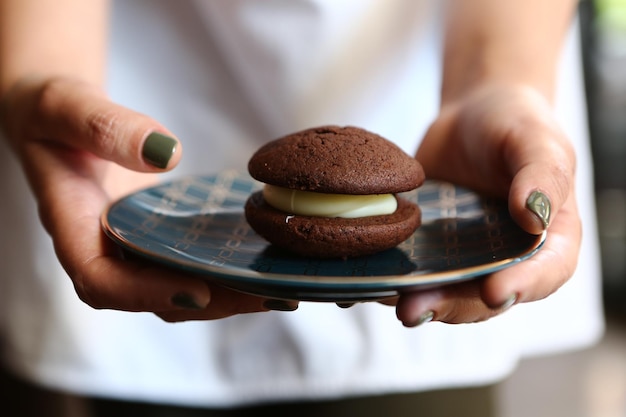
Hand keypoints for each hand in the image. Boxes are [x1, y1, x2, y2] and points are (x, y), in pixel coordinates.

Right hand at [0, 77, 286, 320]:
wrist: (63, 119)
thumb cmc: (55, 113)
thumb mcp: (66, 107)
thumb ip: (105, 127)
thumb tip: (167, 152)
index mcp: (72, 225)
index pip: (100, 280)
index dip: (147, 293)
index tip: (197, 289)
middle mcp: (106, 246)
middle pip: (153, 295)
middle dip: (211, 300)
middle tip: (267, 295)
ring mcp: (135, 244)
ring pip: (178, 284)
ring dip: (229, 292)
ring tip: (282, 289)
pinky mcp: (159, 234)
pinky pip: (192, 259)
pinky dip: (228, 266)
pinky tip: (269, 260)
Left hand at [394, 83, 579, 324]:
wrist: (471, 116)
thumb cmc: (516, 123)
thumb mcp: (537, 139)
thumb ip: (542, 174)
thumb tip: (534, 216)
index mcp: (549, 240)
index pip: (546, 273)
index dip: (523, 287)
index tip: (494, 291)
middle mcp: (507, 259)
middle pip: (484, 297)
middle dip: (451, 306)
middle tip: (416, 310)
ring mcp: (464, 258)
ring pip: (444, 291)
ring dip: (417, 300)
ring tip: (389, 300)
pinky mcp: (429, 249)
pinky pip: (411, 270)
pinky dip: (389, 278)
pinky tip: (364, 279)